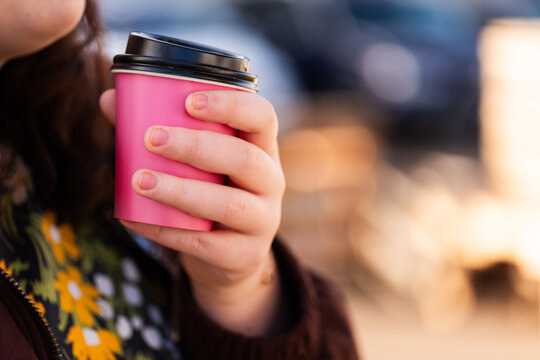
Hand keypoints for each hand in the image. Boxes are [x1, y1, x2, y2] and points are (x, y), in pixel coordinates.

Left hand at [99, 89, 285, 334]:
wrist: (231, 257)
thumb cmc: (210, 193)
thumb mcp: (199, 163)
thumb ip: (160, 131)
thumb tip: (110, 100)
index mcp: (262, 149)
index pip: (262, 117)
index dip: (231, 105)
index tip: (189, 101)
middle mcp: (271, 183)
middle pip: (245, 159)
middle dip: (197, 146)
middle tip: (151, 139)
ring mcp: (262, 221)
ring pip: (230, 205)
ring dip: (181, 191)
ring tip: (140, 181)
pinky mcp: (244, 255)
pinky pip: (205, 244)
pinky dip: (166, 231)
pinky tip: (133, 219)